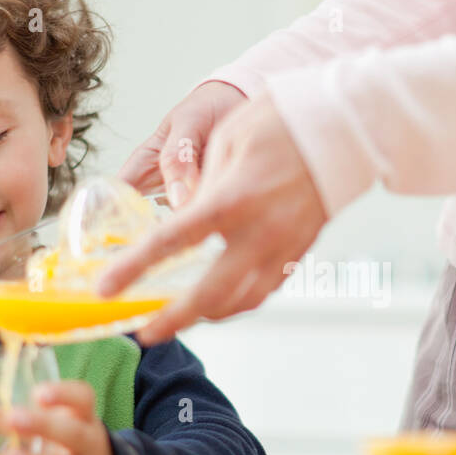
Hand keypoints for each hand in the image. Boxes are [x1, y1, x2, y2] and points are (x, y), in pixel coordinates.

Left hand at [0, 381, 121, 454]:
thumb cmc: (69, 451)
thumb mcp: (51, 431)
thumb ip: (13, 420)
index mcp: (84, 420)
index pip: (83, 399)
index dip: (63, 394)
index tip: (38, 393)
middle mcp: (91, 447)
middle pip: (73, 433)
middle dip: (44, 425)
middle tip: (15, 417)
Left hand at [97, 92, 328, 345]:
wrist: (347, 125)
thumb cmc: (284, 121)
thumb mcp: (227, 139)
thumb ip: (202, 183)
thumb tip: (184, 215)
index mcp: (232, 199)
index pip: (172, 243)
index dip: (135, 269)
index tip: (107, 289)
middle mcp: (259, 232)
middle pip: (209, 295)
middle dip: (173, 320)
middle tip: (145, 333)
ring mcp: (285, 247)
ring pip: (242, 303)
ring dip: (207, 317)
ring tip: (180, 319)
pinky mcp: (301, 250)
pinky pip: (265, 290)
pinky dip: (239, 303)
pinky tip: (222, 301)